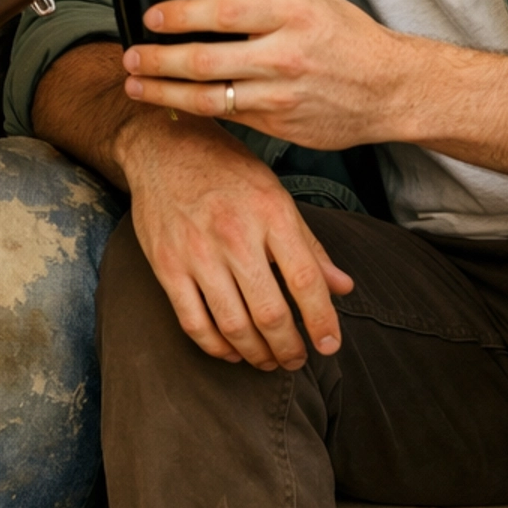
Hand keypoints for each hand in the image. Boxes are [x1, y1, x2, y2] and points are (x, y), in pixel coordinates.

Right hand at [120, 111, 354, 370]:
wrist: (163, 147)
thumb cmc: (227, 170)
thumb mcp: (276, 195)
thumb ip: (310, 246)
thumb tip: (344, 288)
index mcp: (271, 212)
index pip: (305, 280)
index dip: (322, 320)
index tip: (330, 346)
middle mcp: (234, 233)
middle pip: (270, 312)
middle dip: (288, 348)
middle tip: (297, 360)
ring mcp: (197, 252)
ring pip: (233, 325)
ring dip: (255, 354)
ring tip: (268, 361)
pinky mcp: (166, 265)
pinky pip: (193, 322)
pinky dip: (215, 347)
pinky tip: (230, 351)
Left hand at [121, 0, 397, 150]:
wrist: (390, 89)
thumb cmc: (352, 38)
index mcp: (290, 15)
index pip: (221, 12)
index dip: (178, 16)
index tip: (150, 18)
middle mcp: (282, 56)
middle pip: (204, 60)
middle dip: (157, 59)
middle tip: (129, 57)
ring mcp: (279, 96)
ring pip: (208, 98)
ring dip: (164, 92)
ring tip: (135, 85)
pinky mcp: (279, 126)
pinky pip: (228, 117)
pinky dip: (196, 111)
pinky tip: (173, 102)